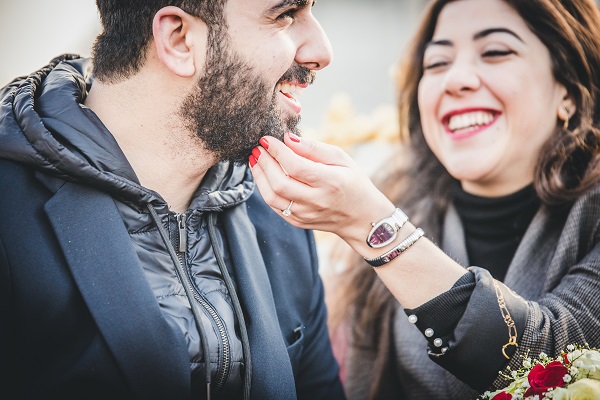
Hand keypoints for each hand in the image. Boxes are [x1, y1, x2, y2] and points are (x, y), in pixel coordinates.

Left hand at [249, 132, 395, 252]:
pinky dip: (265, 189)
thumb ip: (314, 148)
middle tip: (258, 148)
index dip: (277, 151)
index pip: (295, 166)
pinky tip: (264, 175)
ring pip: (272, 197)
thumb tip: (287, 138)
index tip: (266, 139)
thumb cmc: (353, 183)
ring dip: (259, 177)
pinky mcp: (298, 222)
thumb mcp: (341, 158)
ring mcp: (305, 215)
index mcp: (330, 182)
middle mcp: (316, 201)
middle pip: (279, 183)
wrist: (362, 218)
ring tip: (256, 160)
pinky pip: (274, 207)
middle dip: (264, 163)